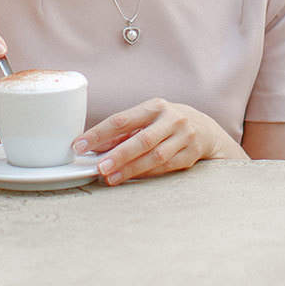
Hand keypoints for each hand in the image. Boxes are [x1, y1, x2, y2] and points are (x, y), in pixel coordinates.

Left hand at [74, 99, 232, 185]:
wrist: (205, 129)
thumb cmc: (166, 123)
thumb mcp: (146, 119)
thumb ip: (122, 133)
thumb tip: (94, 146)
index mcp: (154, 107)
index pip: (121, 120)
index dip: (99, 133)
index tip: (80, 144)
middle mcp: (171, 119)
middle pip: (142, 139)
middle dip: (119, 154)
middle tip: (100, 166)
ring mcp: (183, 137)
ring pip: (155, 156)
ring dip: (131, 168)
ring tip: (111, 177)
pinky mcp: (190, 155)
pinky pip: (166, 167)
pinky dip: (147, 173)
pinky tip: (131, 178)